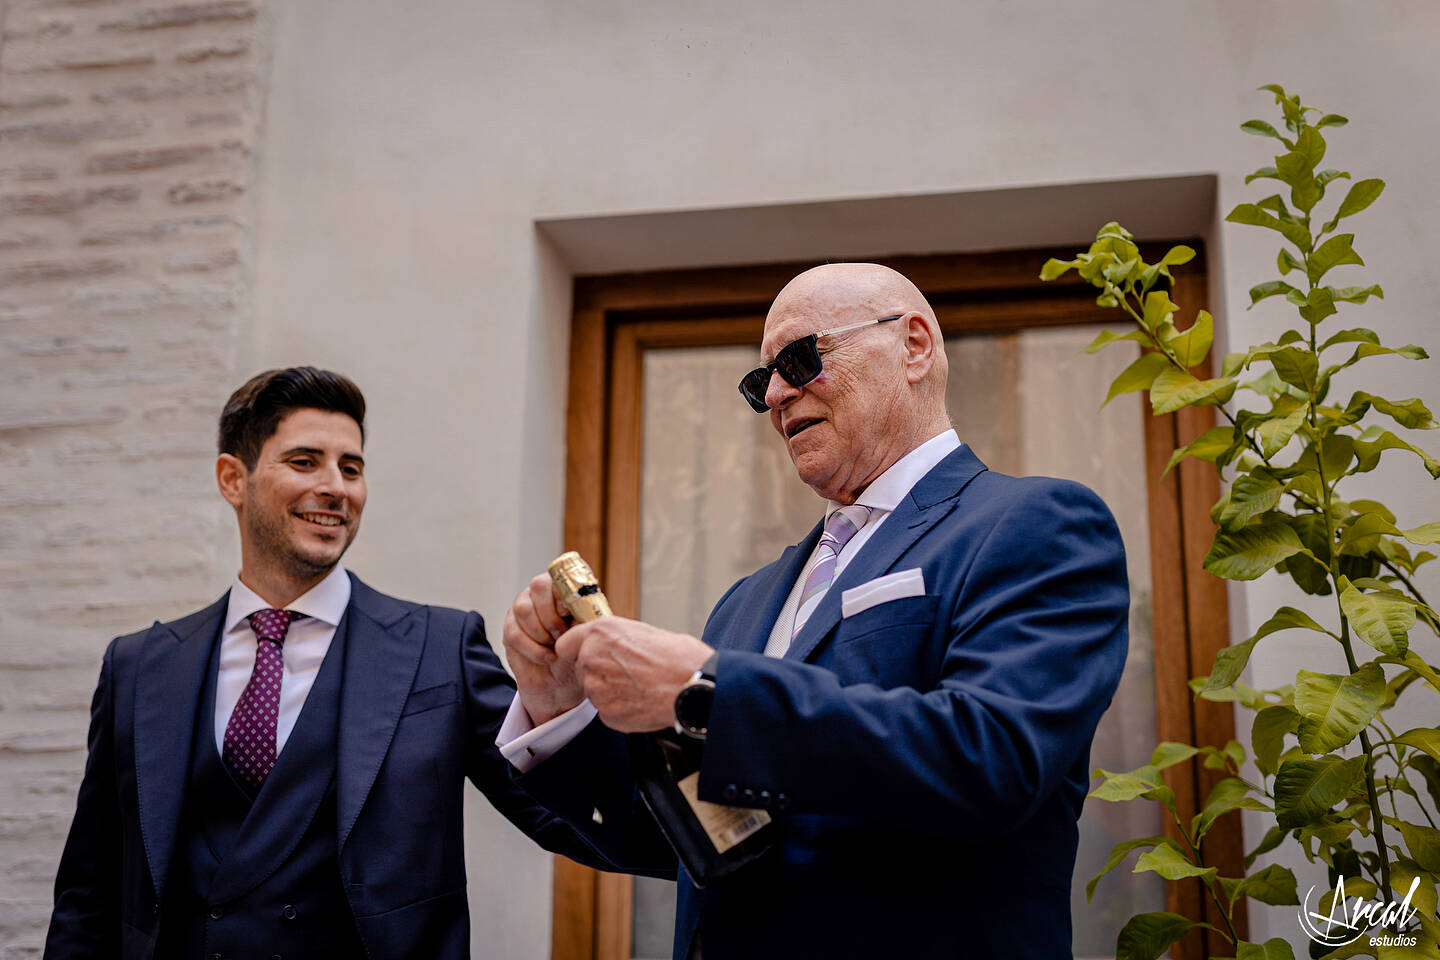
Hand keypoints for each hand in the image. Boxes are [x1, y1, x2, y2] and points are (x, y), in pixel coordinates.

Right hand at [502, 572, 582, 724]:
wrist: (562, 683)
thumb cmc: (579, 653)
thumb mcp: (589, 634)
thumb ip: (587, 617)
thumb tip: (585, 609)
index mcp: (567, 587)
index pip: (562, 573)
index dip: (564, 591)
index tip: (569, 613)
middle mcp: (544, 591)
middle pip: (539, 585)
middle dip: (551, 614)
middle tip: (562, 634)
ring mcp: (524, 606)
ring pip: (523, 608)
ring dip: (541, 632)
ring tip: (555, 646)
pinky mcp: (511, 626)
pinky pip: (514, 632)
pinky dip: (533, 649)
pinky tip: (547, 657)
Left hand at [558, 617, 711, 732]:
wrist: (693, 687)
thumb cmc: (678, 657)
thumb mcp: (643, 631)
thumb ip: (615, 639)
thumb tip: (608, 645)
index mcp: (599, 633)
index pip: (565, 644)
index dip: (577, 651)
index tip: (587, 656)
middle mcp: (591, 659)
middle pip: (580, 669)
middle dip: (598, 671)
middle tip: (627, 672)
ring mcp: (596, 689)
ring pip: (594, 691)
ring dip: (610, 690)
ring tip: (640, 686)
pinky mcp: (606, 714)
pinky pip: (606, 711)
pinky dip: (620, 708)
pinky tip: (642, 700)